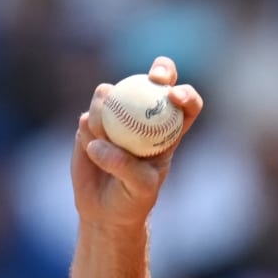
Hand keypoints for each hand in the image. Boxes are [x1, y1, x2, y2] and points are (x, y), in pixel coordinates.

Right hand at [71, 56, 203, 231]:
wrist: (104, 209)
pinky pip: (90, 112)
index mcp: (169, 130)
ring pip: (113, 93)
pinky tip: (91, 144)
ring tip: (105, 139)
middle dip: (162, 69)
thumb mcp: (139, 188)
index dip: (186, 94)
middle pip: (157, 80)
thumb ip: (125, 166)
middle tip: (154, 78)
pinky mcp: (92, 120)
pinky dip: (91, 125)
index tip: (174, 96)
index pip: (186, 104)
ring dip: (108, 110)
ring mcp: (117, 114)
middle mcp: (145, 116)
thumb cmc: (132, 199)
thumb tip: (100, 143)